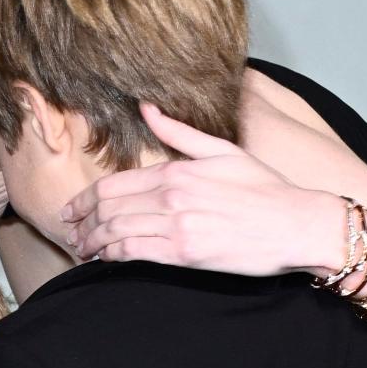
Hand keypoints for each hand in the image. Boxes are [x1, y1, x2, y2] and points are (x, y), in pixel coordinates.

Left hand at [61, 103, 344, 276]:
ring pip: (115, 232)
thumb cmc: (265, 189)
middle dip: (81, 222)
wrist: (297, 223)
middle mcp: (171, 195)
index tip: (71, 210)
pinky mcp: (185, 253)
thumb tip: (146, 108)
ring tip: (81, 249)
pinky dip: (112, 256)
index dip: (84, 200)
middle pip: (107, 209)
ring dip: (92, 242)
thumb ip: (179, 133)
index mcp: (177, 170)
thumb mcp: (223, 150)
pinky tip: (104, 260)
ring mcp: (176, 225)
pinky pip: (134, 252)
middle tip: (69, 231)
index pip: (114, 185)